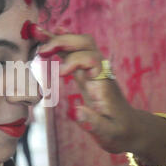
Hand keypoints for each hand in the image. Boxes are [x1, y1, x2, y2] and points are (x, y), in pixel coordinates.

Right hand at [36, 28, 141, 153]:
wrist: (129, 127)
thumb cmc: (118, 131)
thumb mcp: (108, 133)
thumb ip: (93, 122)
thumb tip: (75, 111)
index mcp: (102, 83)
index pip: (91, 59)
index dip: (74, 61)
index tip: (60, 74)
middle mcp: (97, 71)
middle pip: (84, 43)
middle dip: (63, 41)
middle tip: (41, 51)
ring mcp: (91, 70)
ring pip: (77, 44)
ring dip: (58, 37)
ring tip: (36, 32)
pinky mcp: (84, 73)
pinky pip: (72, 53)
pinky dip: (58, 44)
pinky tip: (46, 37)